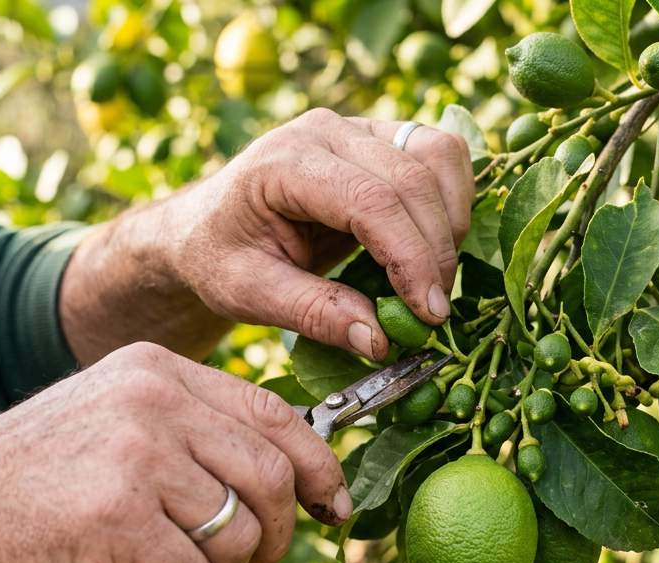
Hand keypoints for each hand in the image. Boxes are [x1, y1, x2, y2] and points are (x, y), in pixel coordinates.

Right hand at [0, 342, 346, 562]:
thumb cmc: (35, 485)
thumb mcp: (116, 423)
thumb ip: (193, 434)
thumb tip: (294, 478)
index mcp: (158, 370)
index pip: (275, 412)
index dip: (319, 466)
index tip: (334, 508)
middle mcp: (153, 400)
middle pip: (271, 478)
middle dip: (271, 537)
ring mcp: (136, 454)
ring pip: (239, 534)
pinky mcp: (118, 516)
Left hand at [60, 109, 474, 363]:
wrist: (205, 226)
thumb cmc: (220, 258)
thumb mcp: (248, 294)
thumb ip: (314, 314)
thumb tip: (382, 340)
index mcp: (285, 161)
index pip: (371, 200)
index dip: (410, 257)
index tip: (428, 313)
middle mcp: (326, 130)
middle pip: (413, 177)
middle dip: (436, 250)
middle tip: (435, 312)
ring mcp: (357, 126)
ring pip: (439, 155)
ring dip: (452, 220)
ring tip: (433, 279)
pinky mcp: (380, 135)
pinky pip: (440, 154)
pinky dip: (453, 200)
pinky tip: (434, 246)